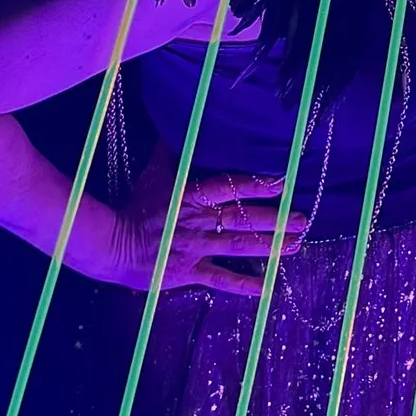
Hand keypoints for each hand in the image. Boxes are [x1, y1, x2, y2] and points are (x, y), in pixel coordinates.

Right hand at [100, 169, 296, 299]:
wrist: (112, 244)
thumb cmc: (135, 208)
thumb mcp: (153, 176)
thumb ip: (169, 154)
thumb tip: (176, 128)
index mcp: (192, 196)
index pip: (229, 187)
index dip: (256, 184)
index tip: (282, 183)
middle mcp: (199, 221)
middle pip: (243, 217)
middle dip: (276, 218)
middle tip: (303, 219)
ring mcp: (195, 247)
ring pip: (238, 245)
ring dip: (269, 246)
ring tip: (295, 245)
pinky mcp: (188, 272)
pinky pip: (220, 279)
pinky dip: (243, 284)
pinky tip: (266, 288)